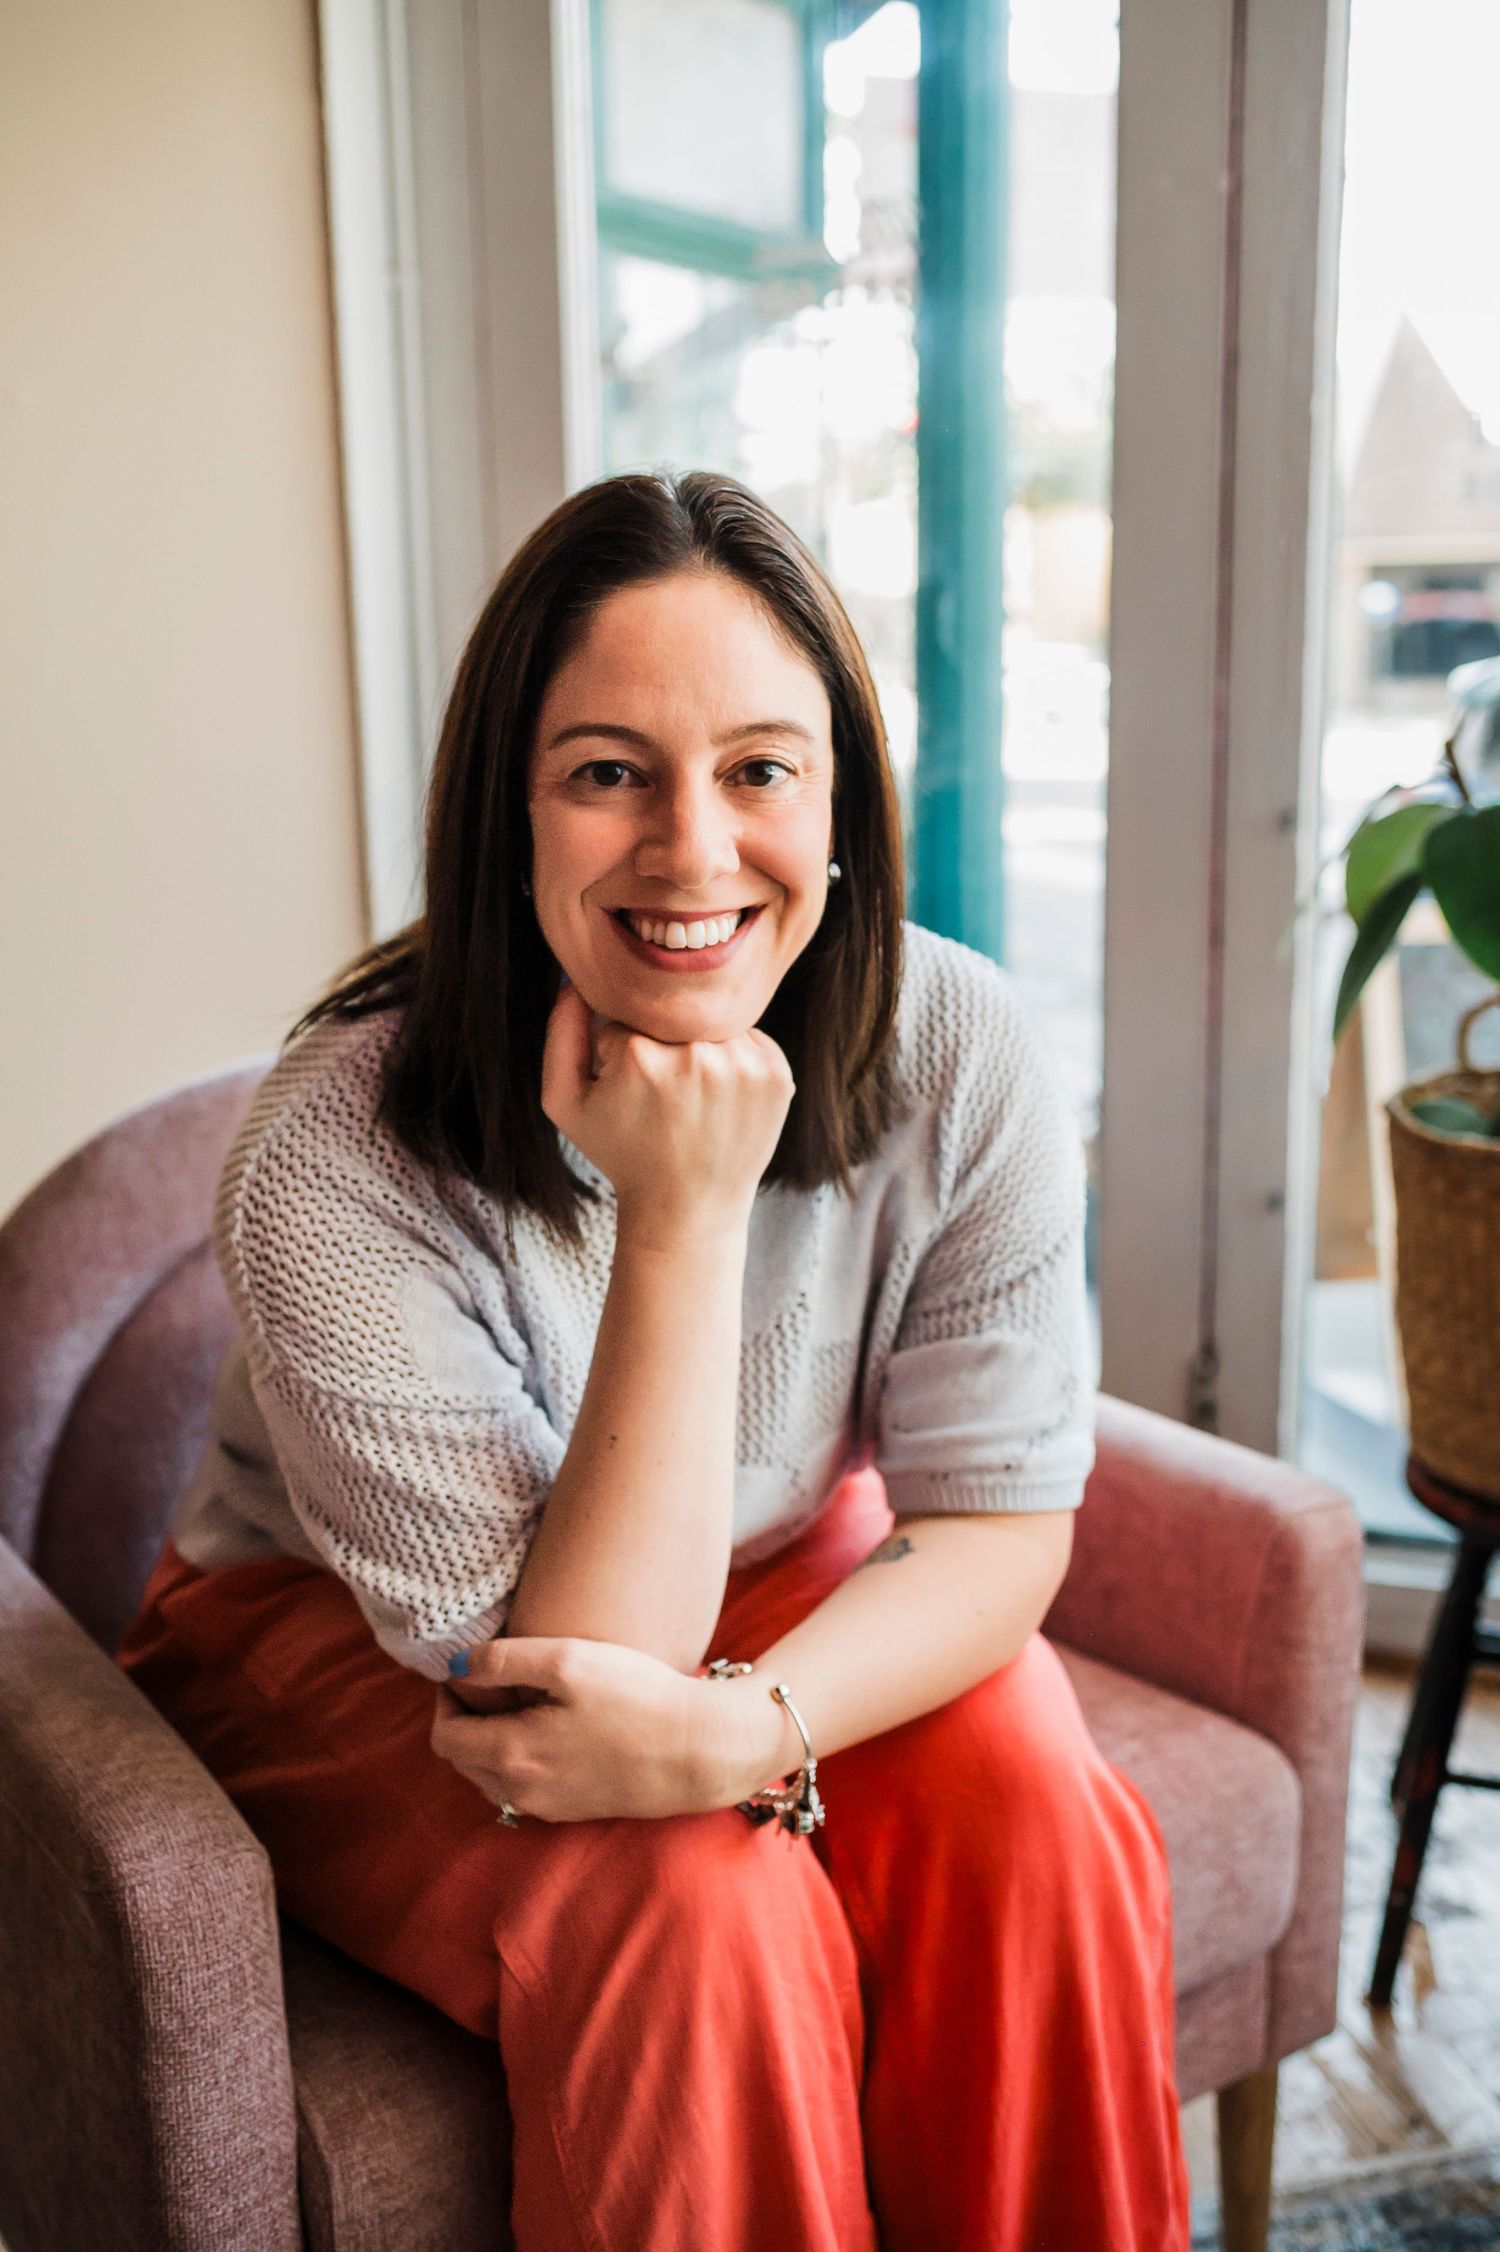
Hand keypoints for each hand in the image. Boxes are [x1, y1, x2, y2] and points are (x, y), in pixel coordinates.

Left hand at [430, 1633, 728, 1822]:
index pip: (444, 1736)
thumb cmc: (637, 1697)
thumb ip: (502, 1660)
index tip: (468, 1670)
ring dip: (488, 1742)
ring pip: (490, 1777)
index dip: (446, 1699)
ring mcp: (549, 1807)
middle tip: (490, 1682)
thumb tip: (456, 1667)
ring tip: (519, 1701)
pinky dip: (517, 1759)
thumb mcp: (567, 1660)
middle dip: (464, 1720)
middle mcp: (522, 1792)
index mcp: (512, 1755)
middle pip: (462, 1760)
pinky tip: (548, 1728)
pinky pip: (522, 1788)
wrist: (699, 1750)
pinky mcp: (574, 1810)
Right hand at [539, 982, 793, 1243]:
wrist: (688, 1208)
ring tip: (693, 1099)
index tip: (629, 1087)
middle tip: (663, 1094)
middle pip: (670, 1014)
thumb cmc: (623, 1154)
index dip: (620, 1049)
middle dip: (661, 1044)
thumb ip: (560, 1034)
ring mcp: (742, 1062)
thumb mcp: (566, 1103)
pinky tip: (721, 1101)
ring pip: (710, 1021)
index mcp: (638, 1054)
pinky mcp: (775, 1071)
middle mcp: (694, 1052)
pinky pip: (747, 1037)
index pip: (625, 1014)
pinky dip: (734, 1059)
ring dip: (701, 1046)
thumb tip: (576, 980)